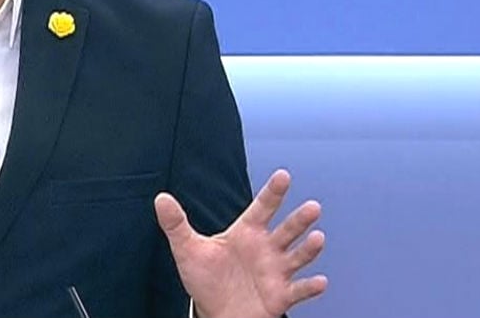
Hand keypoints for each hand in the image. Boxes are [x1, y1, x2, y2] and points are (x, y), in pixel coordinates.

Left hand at [154, 169, 325, 317]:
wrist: (216, 312)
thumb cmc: (206, 279)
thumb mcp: (187, 250)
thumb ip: (176, 224)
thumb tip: (161, 199)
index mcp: (246, 233)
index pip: (262, 208)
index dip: (273, 193)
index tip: (283, 176)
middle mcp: (266, 248)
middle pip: (286, 230)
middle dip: (299, 219)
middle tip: (312, 207)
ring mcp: (276, 271)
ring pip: (297, 256)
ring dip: (309, 249)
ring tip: (317, 239)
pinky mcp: (281, 295)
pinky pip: (299, 291)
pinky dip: (309, 288)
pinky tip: (319, 282)